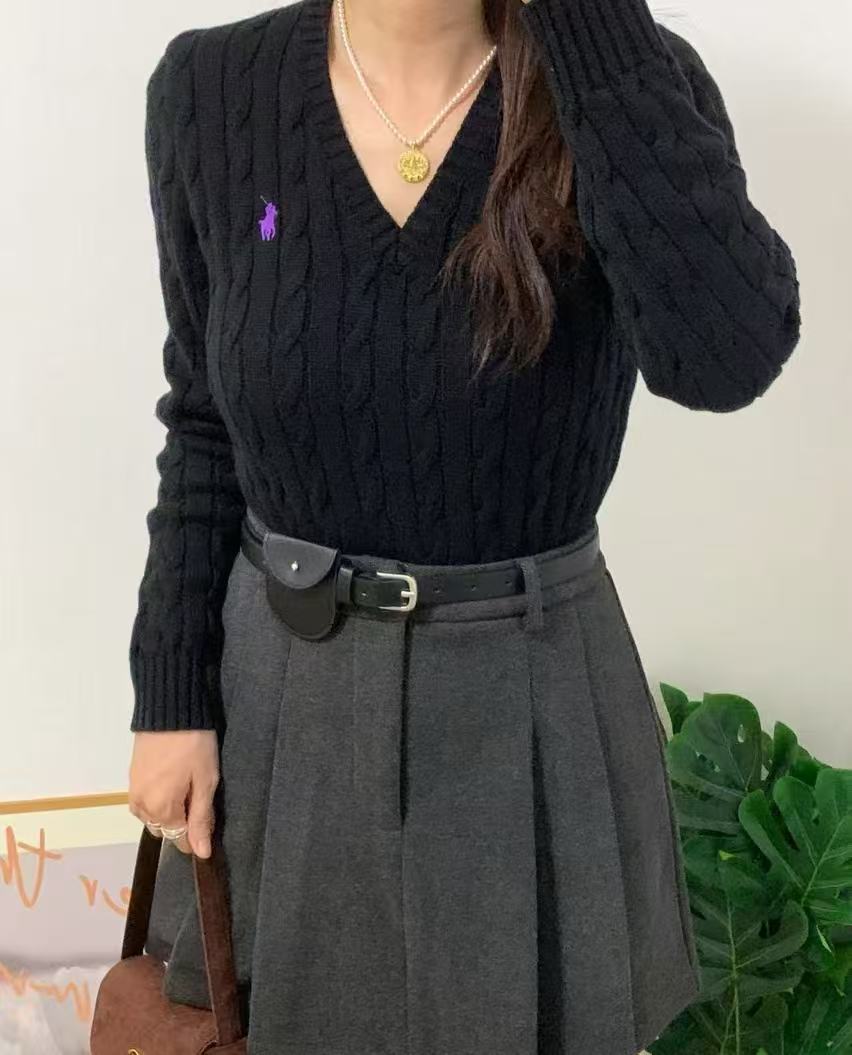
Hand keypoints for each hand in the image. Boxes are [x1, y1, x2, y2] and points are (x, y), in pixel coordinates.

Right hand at [128, 730, 219, 857]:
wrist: (169, 710)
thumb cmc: (194, 746)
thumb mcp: (205, 782)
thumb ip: (201, 819)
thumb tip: (201, 853)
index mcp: (160, 810)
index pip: (179, 839)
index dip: (196, 836)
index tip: (208, 821)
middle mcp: (141, 806)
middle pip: (164, 828)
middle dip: (181, 822)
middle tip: (199, 798)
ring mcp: (133, 791)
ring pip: (151, 816)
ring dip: (167, 811)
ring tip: (186, 788)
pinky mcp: (131, 777)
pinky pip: (143, 801)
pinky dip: (157, 799)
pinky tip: (172, 782)